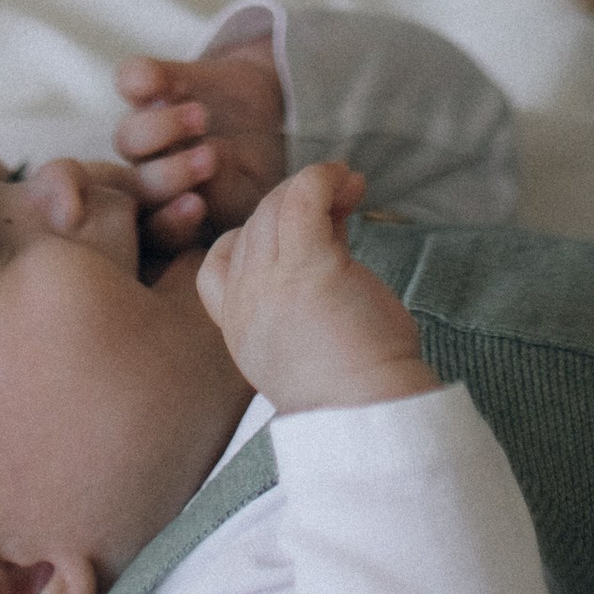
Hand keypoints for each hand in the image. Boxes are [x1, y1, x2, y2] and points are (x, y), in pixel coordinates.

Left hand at [114, 36, 288, 247]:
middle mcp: (148, 178)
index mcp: (172, 216)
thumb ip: (228, 195)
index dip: (169, 223)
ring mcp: (144, 133)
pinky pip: (128, 80)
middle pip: (137, 186)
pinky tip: (161, 81)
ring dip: (160, 128)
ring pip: (128, 137)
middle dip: (168, 175)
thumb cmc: (256, 167)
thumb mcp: (255, 187)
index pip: (157, 232)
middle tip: (208, 160)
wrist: (260, 111)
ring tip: (201, 117)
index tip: (197, 206)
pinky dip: (142, 78)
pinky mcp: (148, 89)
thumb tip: (208, 181)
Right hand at [197, 162, 439, 413]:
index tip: (297, 231)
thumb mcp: (312, 333)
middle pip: (252, 225)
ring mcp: (271, 285)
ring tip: (349, 185)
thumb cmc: (358, 384)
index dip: (254, 235)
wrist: (373, 416)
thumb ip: (306, 280)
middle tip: (339, 197)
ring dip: (313, 185)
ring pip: (273, 208)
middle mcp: (247, 305)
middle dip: (293, 202)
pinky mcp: (308, 266)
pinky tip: (350, 180)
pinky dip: (325, 177)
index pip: (220, 263)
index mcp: (241, 330)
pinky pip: (303, 197)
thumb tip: (329, 218)